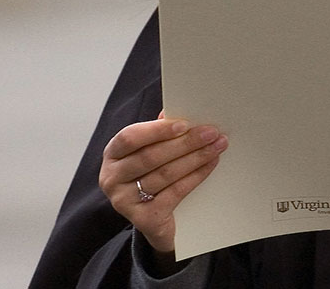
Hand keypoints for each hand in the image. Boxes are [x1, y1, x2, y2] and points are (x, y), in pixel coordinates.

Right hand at [98, 113, 227, 260]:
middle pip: (151, 156)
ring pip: (165, 174)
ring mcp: (124, 200)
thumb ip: (159, 132)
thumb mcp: (150, 152)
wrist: (153, 219)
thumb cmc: (152, 175)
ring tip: (217, 146)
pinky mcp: (143, 218)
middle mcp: (112, 178)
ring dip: (196, 158)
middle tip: (211, 133)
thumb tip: (176, 111)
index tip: (185, 124)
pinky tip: (211, 164)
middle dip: (186, 143)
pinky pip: (174, 193)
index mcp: (113, 155)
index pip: (130, 138)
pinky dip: (196, 176)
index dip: (157, 130)